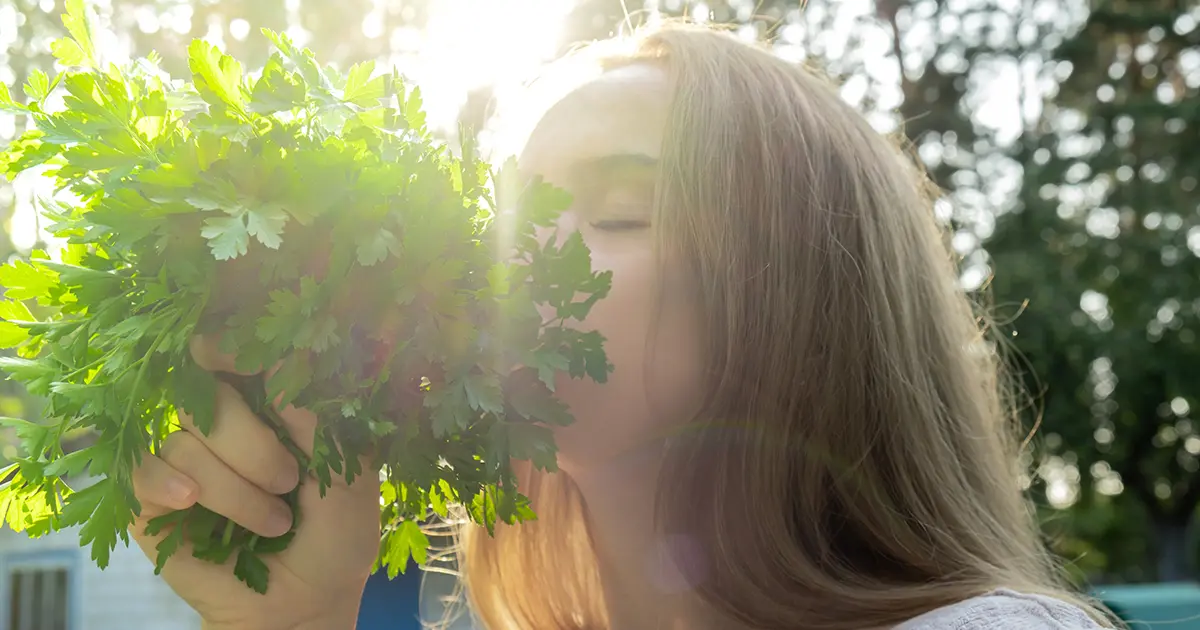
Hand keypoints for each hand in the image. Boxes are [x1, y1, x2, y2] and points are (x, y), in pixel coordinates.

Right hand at [130, 334, 380, 628]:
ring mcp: (184, 460)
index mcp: (271, 406)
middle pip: (206, 394)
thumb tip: (281, 359)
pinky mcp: (153, 500)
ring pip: (184, 440)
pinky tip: (192, 502)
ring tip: (272, 522)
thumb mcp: (350, 470)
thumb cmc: (336, 534)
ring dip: (234, 486)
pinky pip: (144, 471)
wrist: (309, 602)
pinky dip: (169, 483)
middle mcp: (222, 425)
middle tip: (289, 481)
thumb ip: (319, 415)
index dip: (230, 346)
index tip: (224, 349)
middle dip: (251, 441)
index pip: (239, 357)